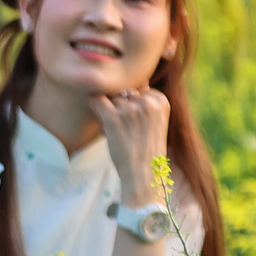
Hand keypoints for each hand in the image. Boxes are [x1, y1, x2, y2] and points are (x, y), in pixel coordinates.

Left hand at [91, 86, 172, 203]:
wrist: (143, 174)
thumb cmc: (147, 150)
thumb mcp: (155, 122)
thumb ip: (149, 101)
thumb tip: (143, 82)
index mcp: (161, 100)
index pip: (139, 90)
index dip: (133, 105)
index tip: (137, 124)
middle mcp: (147, 102)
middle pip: (124, 94)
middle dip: (120, 107)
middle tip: (125, 128)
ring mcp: (130, 109)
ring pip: (111, 99)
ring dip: (109, 112)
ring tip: (117, 130)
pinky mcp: (113, 117)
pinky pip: (96, 101)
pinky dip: (94, 109)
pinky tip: (102, 123)